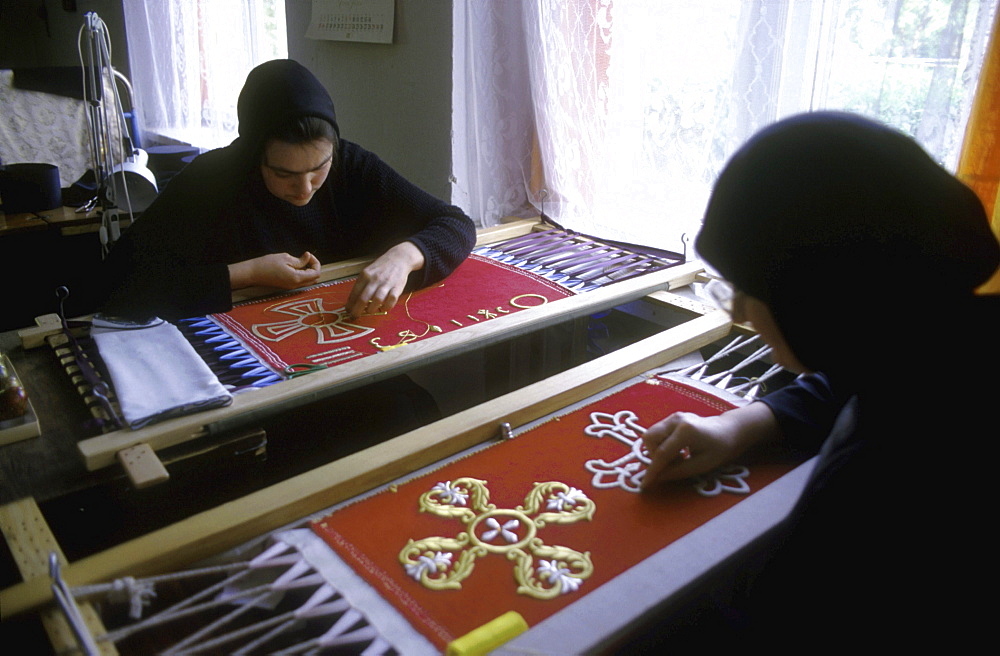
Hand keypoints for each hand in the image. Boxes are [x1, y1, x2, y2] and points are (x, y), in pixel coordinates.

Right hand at [229, 252, 320, 289]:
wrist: (253, 273)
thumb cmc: (267, 264)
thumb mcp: (285, 258)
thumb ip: (300, 260)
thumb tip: (309, 257)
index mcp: (297, 278)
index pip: (316, 273)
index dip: (315, 263)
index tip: (307, 255)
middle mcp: (296, 285)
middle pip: (314, 278)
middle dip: (313, 267)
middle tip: (306, 257)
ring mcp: (291, 287)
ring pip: (308, 281)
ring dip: (308, 271)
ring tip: (300, 261)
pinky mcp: (287, 286)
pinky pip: (300, 281)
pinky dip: (302, 274)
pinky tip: (295, 266)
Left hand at [346, 242, 424, 316]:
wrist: (399, 258)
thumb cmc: (381, 267)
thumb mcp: (368, 272)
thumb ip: (362, 284)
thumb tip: (353, 301)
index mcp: (365, 275)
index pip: (354, 293)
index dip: (350, 304)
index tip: (348, 311)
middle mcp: (375, 279)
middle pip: (363, 299)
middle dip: (357, 311)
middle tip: (354, 317)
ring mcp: (386, 283)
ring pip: (376, 301)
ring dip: (371, 309)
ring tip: (369, 311)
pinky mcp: (397, 288)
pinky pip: (391, 301)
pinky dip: (386, 307)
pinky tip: (383, 308)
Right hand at [640, 402, 779, 489]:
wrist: (729, 430)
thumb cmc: (720, 448)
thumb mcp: (703, 465)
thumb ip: (679, 471)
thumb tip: (658, 478)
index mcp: (686, 431)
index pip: (662, 453)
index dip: (652, 470)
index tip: (644, 484)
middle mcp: (676, 420)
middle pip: (650, 438)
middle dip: (653, 456)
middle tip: (671, 465)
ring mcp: (673, 416)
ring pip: (650, 435)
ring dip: (657, 450)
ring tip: (676, 457)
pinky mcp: (672, 418)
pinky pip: (657, 433)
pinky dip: (661, 445)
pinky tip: (677, 450)